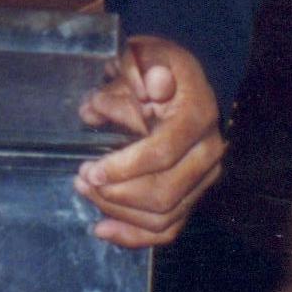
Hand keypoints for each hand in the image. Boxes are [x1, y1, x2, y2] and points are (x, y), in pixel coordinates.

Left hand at [77, 35, 224, 248]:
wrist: (182, 83)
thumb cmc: (158, 67)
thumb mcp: (146, 55)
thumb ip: (140, 69)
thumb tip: (149, 88)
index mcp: (198, 116)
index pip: (162, 154)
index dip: (123, 167)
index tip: (91, 169)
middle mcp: (209, 153)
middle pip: (162, 193)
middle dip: (115, 193)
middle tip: (81, 179)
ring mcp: (204, 179)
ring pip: (162, 216)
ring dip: (118, 212)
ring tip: (86, 192)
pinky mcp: (193, 197)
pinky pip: (167, 230)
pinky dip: (134, 236)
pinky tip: (103, 229)